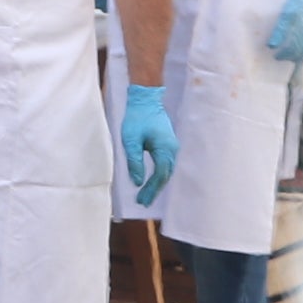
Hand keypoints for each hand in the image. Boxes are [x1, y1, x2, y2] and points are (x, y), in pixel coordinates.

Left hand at [119, 84, 178, 204]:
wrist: (146, 99)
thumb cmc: (137, 118)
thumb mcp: (131, 140)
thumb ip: (134, 162)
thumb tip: (137, 182)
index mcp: (164, 148)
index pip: (160, 175)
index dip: (151, 189)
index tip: (141, 200)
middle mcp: (172, 149)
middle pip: (165, 175)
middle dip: (154, 190)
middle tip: (142, 203)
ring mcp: (172, 146)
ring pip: (167, 170)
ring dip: (157, 183)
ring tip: (146, 195)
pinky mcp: (168, 143)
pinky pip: (166, 163)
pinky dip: (159, 174)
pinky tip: (152, 181)